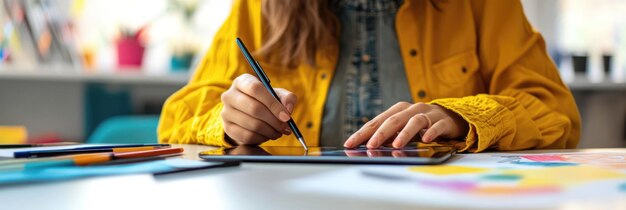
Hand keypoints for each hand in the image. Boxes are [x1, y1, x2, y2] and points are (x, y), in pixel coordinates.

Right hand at [221, 74, 296, 144]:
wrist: (247, 114)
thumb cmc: (265, 101)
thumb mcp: (277, 95)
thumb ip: (287, 98)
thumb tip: (288, 109)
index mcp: (242, 82)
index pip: (255, 88)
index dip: (272, 103)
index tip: (286, 116)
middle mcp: (229, 95)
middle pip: (254, 108)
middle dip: (274, 120)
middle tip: (285, 127)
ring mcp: (226, 112)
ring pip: (252, 124)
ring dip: (270, 131)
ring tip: (279, 131)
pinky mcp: (227, 128)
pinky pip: (247, 136)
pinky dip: (262, 138)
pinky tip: (268, 135)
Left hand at [343, 102, 467, 148]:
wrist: (449, 117)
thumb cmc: (420, 125)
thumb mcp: (402, 129)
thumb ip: (387, 136)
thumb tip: (368, 147)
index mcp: (398, 110)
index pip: (376, 121)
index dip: (362, 133)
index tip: (349, 143)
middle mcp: (411, 109)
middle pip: (394, 120)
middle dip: (380, 133)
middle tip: (371, 145)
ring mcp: (428, 114)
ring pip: (415, 121)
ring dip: (405, 133)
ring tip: (396, 145)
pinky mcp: (443, 121)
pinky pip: (437, 126)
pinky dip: (432, 132)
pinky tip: (426, 140)